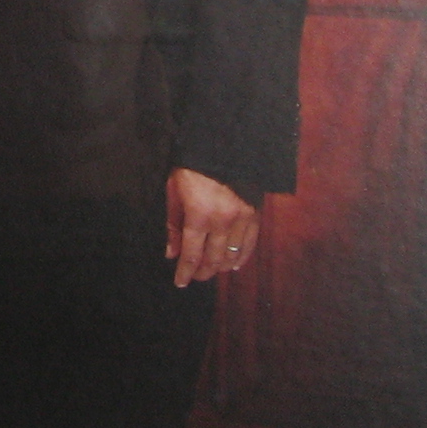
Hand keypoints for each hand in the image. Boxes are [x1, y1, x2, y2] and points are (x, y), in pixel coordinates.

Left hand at [166, 167, 258, 287]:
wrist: (222, 145)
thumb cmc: (192, 167)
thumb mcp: (174, 192)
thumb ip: (173, 225)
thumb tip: (171, 253)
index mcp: (199, 215)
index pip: (191, 254)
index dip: (185, 272)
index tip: (180, 282)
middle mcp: (222, 221)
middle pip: (213, 259)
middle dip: (202, 272)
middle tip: (194, 277)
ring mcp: (242, 218)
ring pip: (232, 255)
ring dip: (221, 267)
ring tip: (211, 271)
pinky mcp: (254, 213)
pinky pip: (250, 243)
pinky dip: (242, 257)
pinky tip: (234, 265)